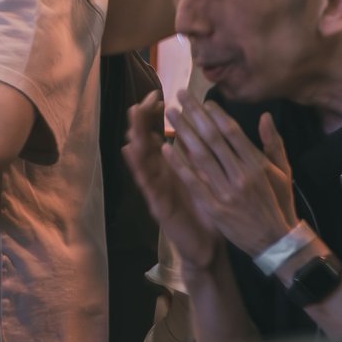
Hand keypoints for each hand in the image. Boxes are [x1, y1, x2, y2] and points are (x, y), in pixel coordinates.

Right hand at [122, 91, 219, 268]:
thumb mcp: (204, 179)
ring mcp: (157, 192)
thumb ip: (197, 155)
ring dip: (136, 143)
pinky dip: (141, 169)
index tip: (156, 95)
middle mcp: (160, 177)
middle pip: (145, 144)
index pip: (158, 135)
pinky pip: (149, 186)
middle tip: (140, 104)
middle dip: (141, 124)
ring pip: (142, 163)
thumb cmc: (207, 211)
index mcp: (172, 168)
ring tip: (132, 124)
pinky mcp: (159, 208)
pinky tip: (134, 154)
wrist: (209, 246)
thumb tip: (196, 127)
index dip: (155, 116)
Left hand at [167, 97, 300, 259]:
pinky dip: (179, 164)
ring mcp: (227, 192)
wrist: (276, 242)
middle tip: (180, 95)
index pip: (233, 133)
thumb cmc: (278, 203)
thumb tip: (265, 116)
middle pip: (213, 139)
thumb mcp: (283, 173)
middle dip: (195, 114)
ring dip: (183, 132)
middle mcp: (242, 176)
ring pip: (201, 156)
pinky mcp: (215, 208)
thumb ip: (273, 144)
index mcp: (257, 165)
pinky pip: (193, 182)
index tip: (203, 101)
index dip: (216, 115)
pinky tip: (166, 148)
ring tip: (170, 114)